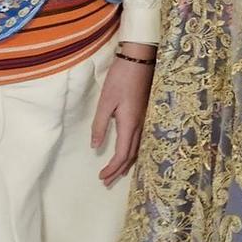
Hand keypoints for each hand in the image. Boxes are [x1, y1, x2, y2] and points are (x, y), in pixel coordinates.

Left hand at [92, 42, 155, 186]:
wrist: (140, 60)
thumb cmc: (121, 78)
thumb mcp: (105, 101)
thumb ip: (100, 125)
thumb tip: (95, 146)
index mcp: (129, 124)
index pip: (122, 154)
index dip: (112, 168)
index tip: (102, 177)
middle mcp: (140, 125)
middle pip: (131, 156)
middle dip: (118, 170)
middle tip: (106, 181)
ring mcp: (145, 120)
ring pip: (138, 149)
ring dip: (127, 164)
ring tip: (118, 174)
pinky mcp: (146, 114)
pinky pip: (141, 141)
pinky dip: (134, 153)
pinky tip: (130, 154)